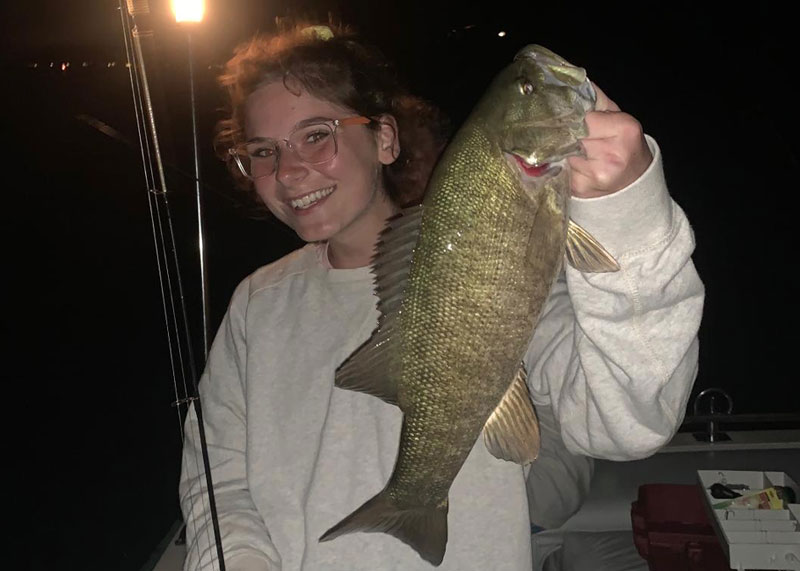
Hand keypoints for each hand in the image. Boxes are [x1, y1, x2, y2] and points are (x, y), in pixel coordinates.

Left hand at [568, 83, 652, 197]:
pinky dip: (561, 165)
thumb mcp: (617, 117)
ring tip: (573, 151)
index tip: (566, 119)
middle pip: (570, 136)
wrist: (633, 182)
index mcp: (624, 129)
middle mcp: (612, 154)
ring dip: (562, 150)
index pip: (583, 118)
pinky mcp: (580, 188)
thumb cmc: (624, 144)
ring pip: (562, 152)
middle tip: (567, 135)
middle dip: (565, 134)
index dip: (572, 118)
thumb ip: (595, 99)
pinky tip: (571, 164)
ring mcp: (596, 174)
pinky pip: (559, 169)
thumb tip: (570, 82)